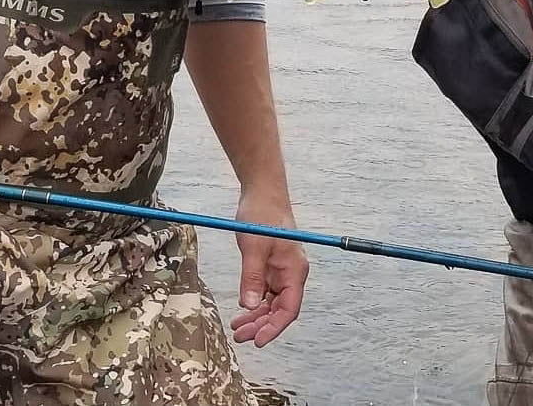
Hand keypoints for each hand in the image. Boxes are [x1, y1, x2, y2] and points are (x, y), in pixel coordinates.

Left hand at [228, 190, 307, 347]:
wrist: (262, 191)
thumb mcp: (254, 246)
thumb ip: (252, 276)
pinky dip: (253, 302)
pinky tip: (241, 310)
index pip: (289, 308)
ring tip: (237, 328)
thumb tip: (248, 306)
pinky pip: (264, 291)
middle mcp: (291, 273)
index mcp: (295, 269)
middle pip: (280, 309)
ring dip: (256, 316)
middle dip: (262, 325)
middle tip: (240, 336)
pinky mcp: (271, 265)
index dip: (275, 327)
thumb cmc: (263, 213)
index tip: (258, 340)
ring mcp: (281, 269)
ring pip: (271, 302)